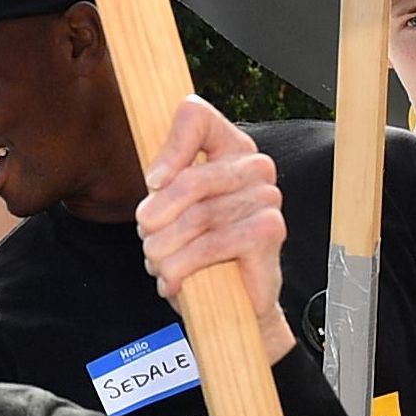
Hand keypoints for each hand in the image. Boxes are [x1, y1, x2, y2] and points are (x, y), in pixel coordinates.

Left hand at [136, 96, 294, 363]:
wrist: (235, 300)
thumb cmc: (200, 247)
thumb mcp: (172, 209)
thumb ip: (162, 183)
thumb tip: (155, 180)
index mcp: (230, 145)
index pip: (195, 115)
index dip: (168, 148)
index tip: (151, 182)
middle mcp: (254, 165)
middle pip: (190, 179)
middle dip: (156, 217)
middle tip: (146, 239)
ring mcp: (266, 197)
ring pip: (197, 218)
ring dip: (164, 248)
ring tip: (157, 264)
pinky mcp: (269, 231)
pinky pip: (212, 246)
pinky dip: (182, 268)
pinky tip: (172, 281)